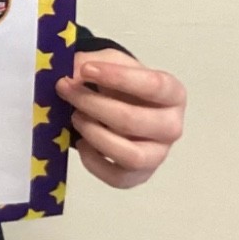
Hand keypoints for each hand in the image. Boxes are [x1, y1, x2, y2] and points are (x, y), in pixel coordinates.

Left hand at [55, 49, 184, 189]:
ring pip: (130, 155)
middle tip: (66, 90)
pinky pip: (117, 178)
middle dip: (92, 104)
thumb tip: (72, 75)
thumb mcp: (109, 61)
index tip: (86, 70)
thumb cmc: (120, 83)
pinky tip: (81, 142)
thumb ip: (91, 62)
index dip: (118, 77)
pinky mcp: (139, 176)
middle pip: (133, 121)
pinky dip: (93, 161)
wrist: (120, 104)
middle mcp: (171, 127)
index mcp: (173, 94)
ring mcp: (158, 155)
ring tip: (75, 117)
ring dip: (95, 135)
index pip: (153, 86)